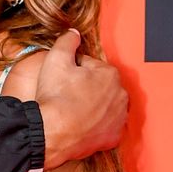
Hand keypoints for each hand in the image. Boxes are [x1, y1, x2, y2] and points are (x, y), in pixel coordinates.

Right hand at [35, 32, 128, 168]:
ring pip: (105, 108)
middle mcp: (120, 96)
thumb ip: (67, 41)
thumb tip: (74, 33)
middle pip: (101, 87)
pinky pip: (106, 128)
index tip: (65, 79)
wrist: (51, 134)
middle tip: (67, 96)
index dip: (75, 71)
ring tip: (74, 112)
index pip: (92, 67)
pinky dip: (97, 127)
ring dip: (94, 108)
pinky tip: (82, 127)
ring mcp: (118, 119)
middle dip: (88, 89)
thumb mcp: (56, 59)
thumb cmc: (55, 97)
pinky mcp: (113, 138)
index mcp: (110, 74)